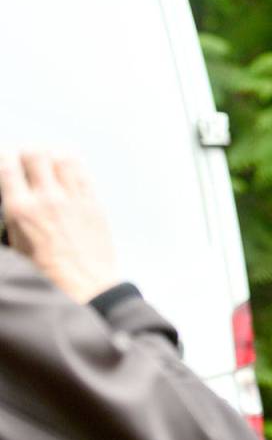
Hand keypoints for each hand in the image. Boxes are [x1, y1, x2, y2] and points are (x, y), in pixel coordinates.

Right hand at [0, 152, 117, 302]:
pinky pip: (84, 172)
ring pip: (62, 157)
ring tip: (46, 160)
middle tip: (23, 157)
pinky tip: (67, 166)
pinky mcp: (95, 203)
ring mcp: (74, 199)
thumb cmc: (47, 275)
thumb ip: (10, 219)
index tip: (3, 157)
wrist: (86, 288)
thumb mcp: (16, 247)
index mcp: (21, 211)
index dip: (3, 155)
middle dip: (26, 151)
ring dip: (51, 154)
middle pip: (36, 154)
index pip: (7, 166)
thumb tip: (11, 200)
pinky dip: (73, 164)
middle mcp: (48, 199)